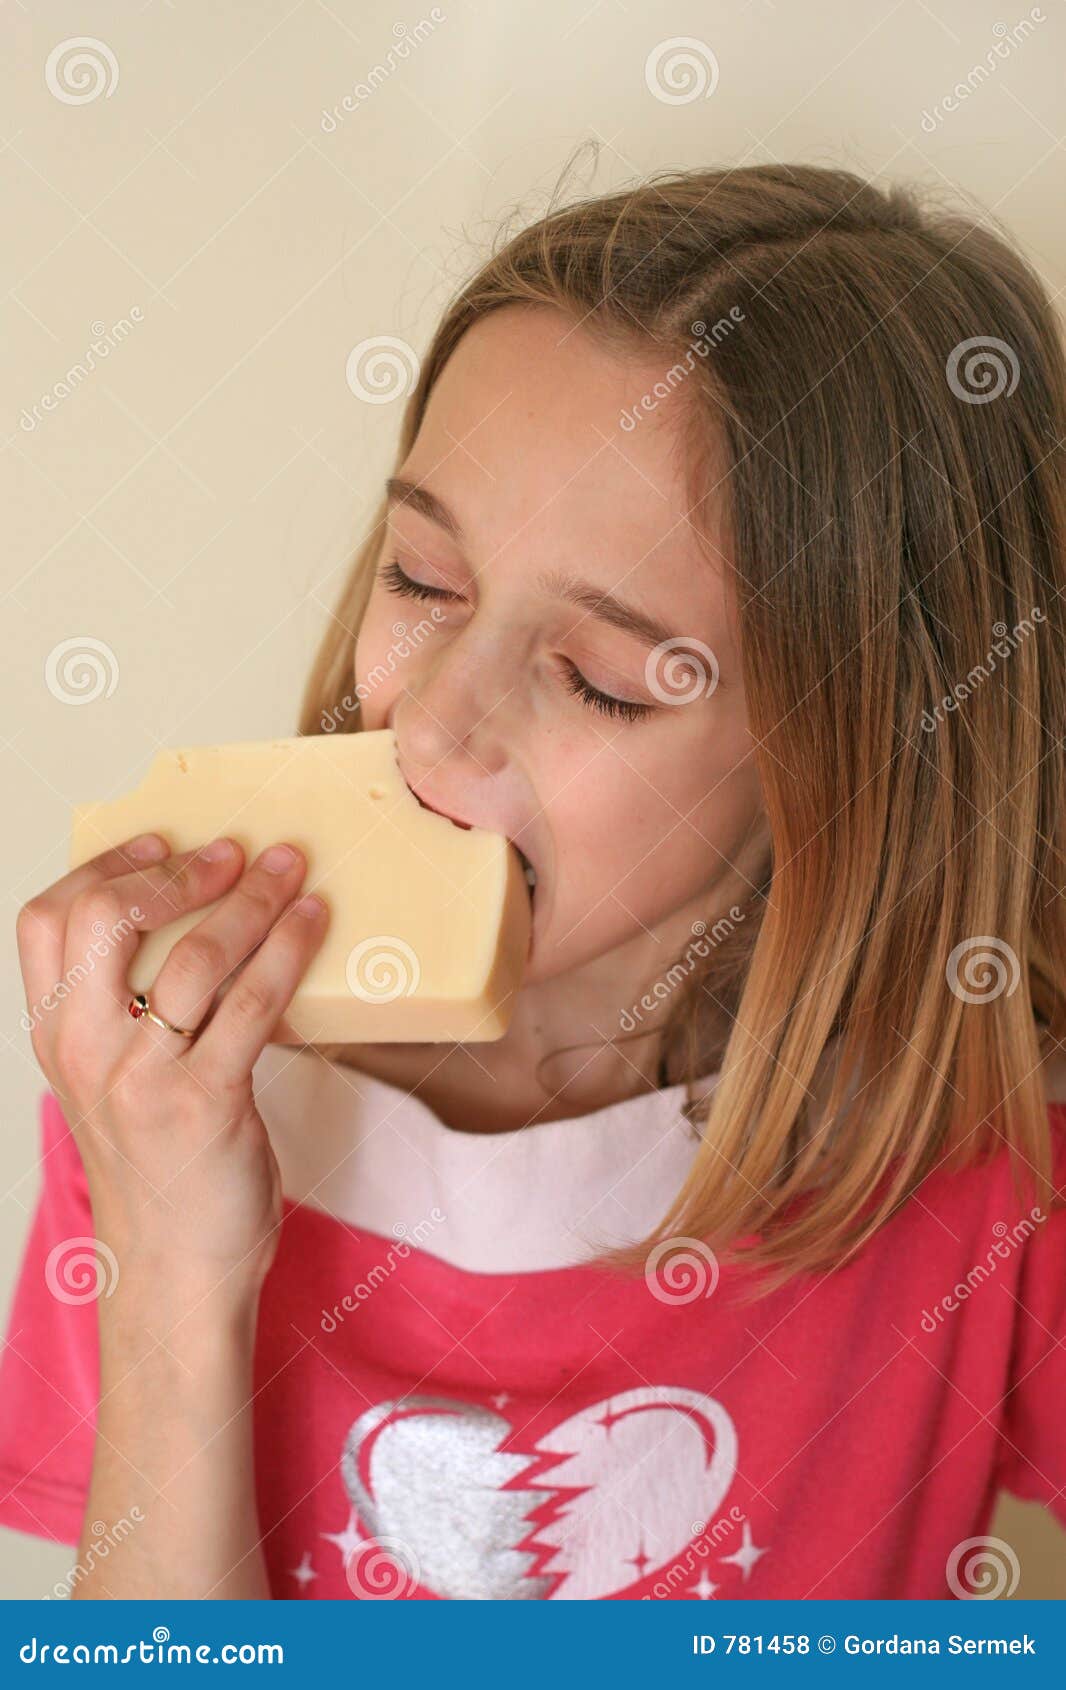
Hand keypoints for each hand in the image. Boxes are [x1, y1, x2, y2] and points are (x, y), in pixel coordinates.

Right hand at [16, 833, 329, 1292]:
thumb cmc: (160, 1173)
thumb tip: (203, 925)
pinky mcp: (205, 1102)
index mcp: (57, 1038)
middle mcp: (86, 1052)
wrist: (175, 1273)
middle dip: (176, 873)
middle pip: (105, 920)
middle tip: (234, 853)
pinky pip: (252, 1003)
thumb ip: (131, 1013)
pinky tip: (313, 922)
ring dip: (252, 900)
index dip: (103, 866)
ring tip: (291, 871)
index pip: (48, 920)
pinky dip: (288, 950)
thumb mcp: (115, 1083)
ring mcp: (142, 1077)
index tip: (160, 843)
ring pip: (194, 956)